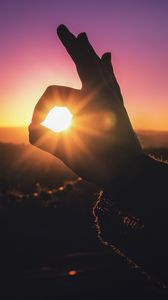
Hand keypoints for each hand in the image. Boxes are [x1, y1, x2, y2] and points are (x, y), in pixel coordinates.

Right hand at [29, 25, 141, 184]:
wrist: (130, 172)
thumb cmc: (101, 165)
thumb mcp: (70, 154)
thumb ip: (47, 141)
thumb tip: (30, 131)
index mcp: (88, 102)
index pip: (52, 94)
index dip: (39, 108)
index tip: (36, 129)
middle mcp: (102, 94)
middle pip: (83, 61)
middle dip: (71, 46)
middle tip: (63, 29)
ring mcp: (111, 98)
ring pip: (98, 67)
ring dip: (88, 52)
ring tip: (83, 37)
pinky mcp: (117, 106)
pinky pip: (111, 80)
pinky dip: (107, 68)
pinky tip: (107, 58)